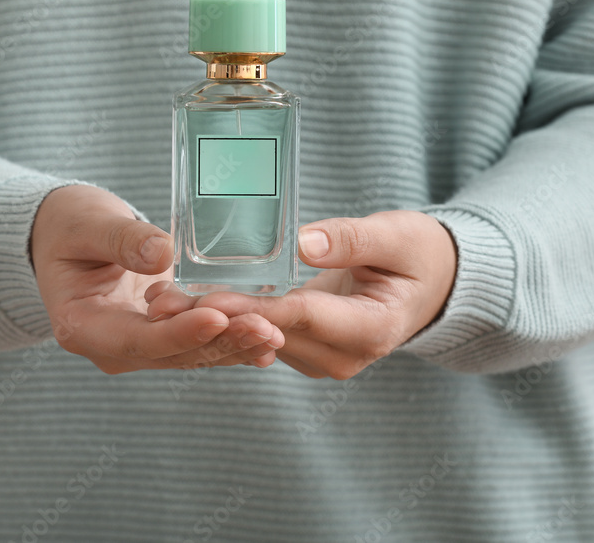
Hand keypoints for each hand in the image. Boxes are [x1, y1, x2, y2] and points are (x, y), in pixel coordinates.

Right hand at [30, 185, 283, 373]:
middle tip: (265, 328)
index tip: (217, 317)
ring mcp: (141, 346)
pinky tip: (270, 341)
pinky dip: (234, 342)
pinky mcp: (164, 336)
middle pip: (173, 353)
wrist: (67, 236)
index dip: (180, 332)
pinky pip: (202, 344)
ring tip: (275, 334)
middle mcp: (113, 347)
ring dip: (235, 346)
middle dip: (221, 342)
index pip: (138, 339)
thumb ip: (122, 239)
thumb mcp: (88, 224)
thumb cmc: (71, 226)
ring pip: (193, 353)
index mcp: (83, 326)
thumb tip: (161, 253)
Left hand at [146, 210, 456, 378]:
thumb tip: (305, 243)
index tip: (207, 297)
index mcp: (370, 329)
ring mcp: (324, 358)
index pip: (300, 317)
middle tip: (161, 298)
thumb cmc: (419, 253)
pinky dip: (229, 318)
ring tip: (162, 297)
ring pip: (258, 340)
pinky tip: (189, 299)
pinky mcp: (308, 349)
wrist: (432, 282)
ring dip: (211, 321)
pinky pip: (263, 336)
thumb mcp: (396, 235)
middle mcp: (342, 356)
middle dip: (213, 317)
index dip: (251, 308)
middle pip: (269, 335)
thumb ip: (352, 239)